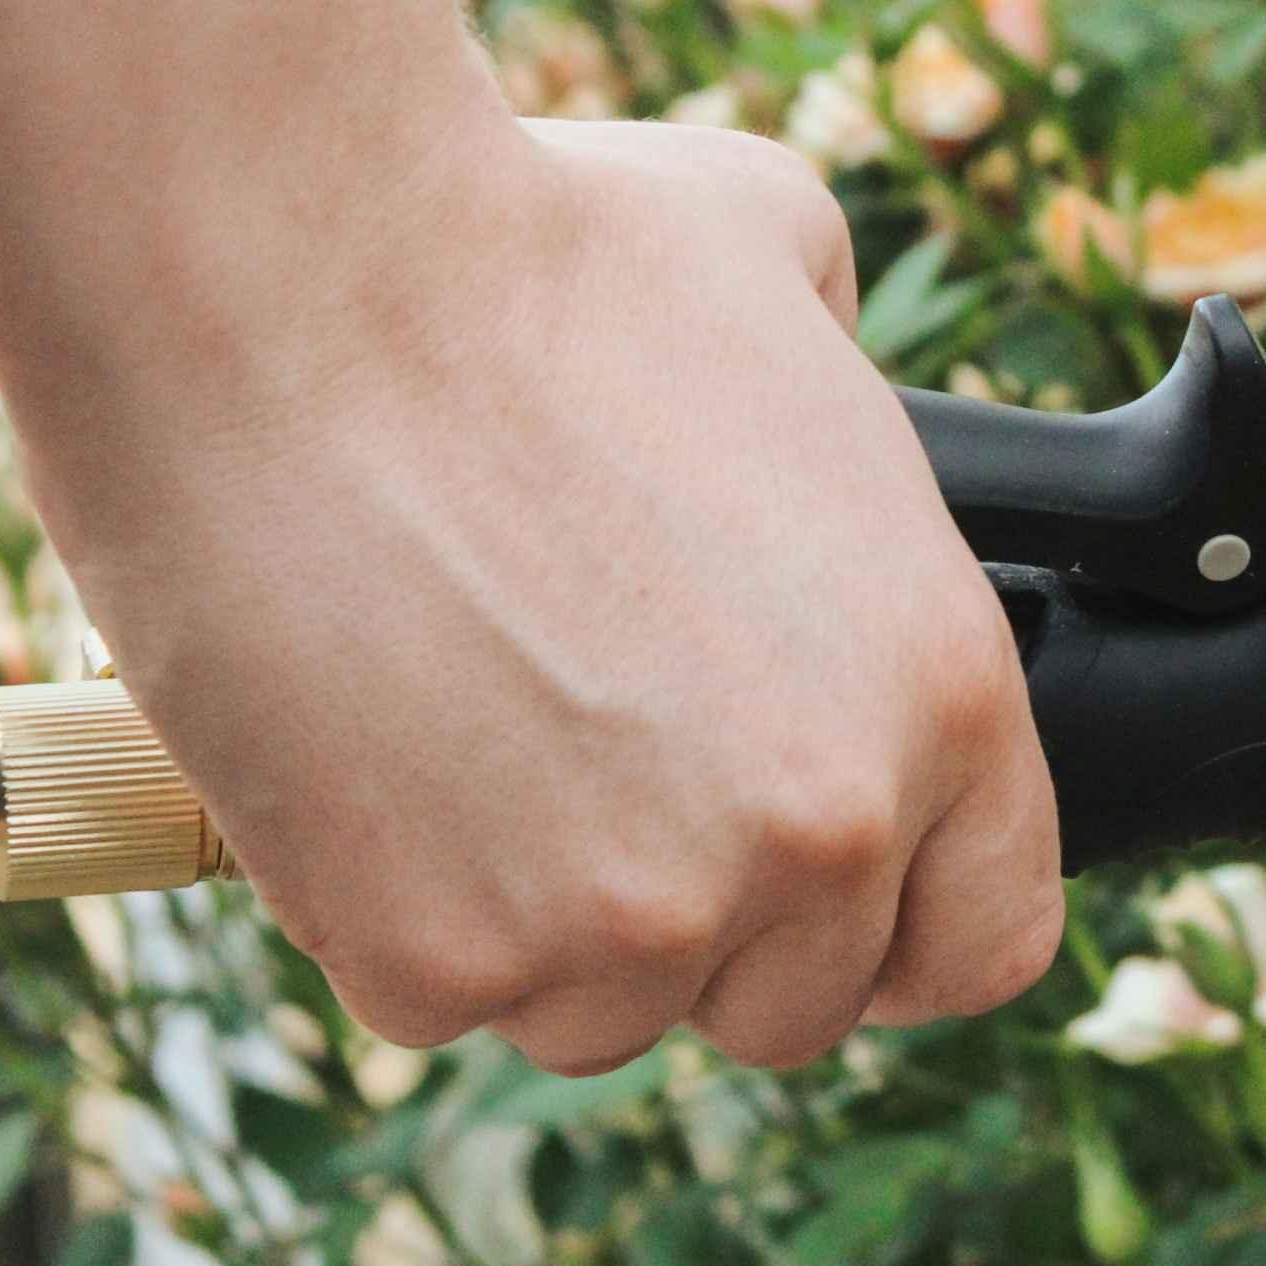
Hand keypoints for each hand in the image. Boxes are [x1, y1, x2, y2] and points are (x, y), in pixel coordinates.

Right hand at [10, 113, 1064, 1073]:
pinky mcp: (439, 958)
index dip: (892, 918)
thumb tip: (831, 420)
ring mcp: (630, 918)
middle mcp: (818, 834)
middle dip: (697, 914)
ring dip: (535, 917)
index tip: (808, 887)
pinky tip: (350, 746)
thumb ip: (853, 411)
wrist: (283, 282)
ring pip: (598, 1014)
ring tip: (450, 726)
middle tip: (583, 773)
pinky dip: (381, 906)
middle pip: (787, 1002)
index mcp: (944, 692)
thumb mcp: (789, 273)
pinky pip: (430, 995)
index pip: (982, 933)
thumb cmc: (524, 251)